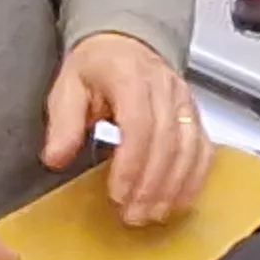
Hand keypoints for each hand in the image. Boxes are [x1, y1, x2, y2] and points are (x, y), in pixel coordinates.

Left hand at [42, 32, 206, 226]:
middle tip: (132, 215)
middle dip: (151, 184)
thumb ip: (63, 123)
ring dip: (173, 187)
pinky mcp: (195, 116)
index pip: (138, 123)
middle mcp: (164, 87)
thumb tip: (56, 158)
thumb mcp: (68, 86)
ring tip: (152, 215)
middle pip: (167, 140)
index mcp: (129, 76)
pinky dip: (194, 180)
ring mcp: (184, 101)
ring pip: (190, 148)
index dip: (131, 163)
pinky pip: (203, 150)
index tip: (117, 194)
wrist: (125, 44)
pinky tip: (177, 202)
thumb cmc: (97, 67)